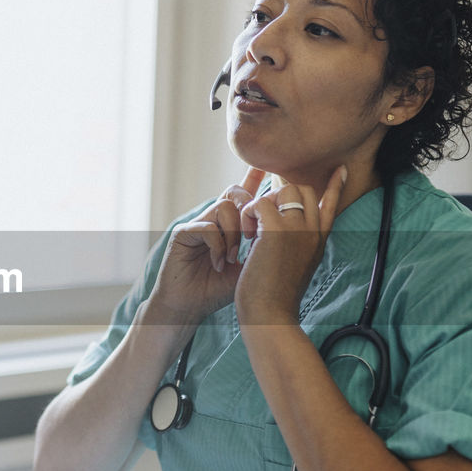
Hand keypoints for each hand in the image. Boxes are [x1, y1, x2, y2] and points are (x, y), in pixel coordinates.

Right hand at [146, 167, 266, 325]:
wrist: (190, 307)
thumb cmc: (218, 289)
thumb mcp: (250, 266)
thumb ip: (263, 245)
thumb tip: (289, 228)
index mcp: (229, 224)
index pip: (244, 192)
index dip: (255, 176)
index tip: (267, 163)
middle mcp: (213, 218)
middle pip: (236, 193)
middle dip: (250, 211)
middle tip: (253, 238)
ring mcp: (197, 223)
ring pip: (224, 207)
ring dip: (234, 234)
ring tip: (233, 258)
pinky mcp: (183, 233)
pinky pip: (207, 227)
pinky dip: (217, 246)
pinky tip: (218, 264)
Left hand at [235, 165, 346, 326]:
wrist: (271, 316)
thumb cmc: (276, 298)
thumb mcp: (295, 268)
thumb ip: (296, 246)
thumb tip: (283, 232)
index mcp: (319, 241)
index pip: (332, 206)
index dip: (335, 187)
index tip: (340, 170)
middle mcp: (313, 232)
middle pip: (304, 189)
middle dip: (279, 195)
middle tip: (262, 220)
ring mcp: (298, 230)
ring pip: (283, 191)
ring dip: (261, 204)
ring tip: (252, 231)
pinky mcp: (277, 232)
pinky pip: (260, 202)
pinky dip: (247, 215)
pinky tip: (246, 236)